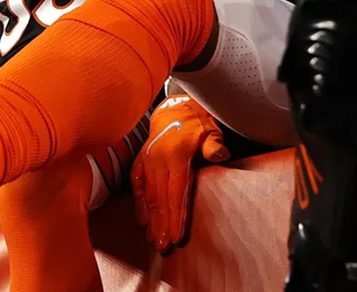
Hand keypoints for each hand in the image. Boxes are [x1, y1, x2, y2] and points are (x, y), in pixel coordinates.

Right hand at [130, 95, 229, 252]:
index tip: (175, 237)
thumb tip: (220, 154)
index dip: (175, 217)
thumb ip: (214, 144)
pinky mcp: (140, 160)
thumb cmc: (197, 124)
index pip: (175, 193)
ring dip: (151, 219)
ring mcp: (147, 160)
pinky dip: (138, 203)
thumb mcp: (210, 131)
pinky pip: (136, 185)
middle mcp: (157, 160)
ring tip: (153, 240)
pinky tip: (142, 220)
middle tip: (163, 246)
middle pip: (160, 199)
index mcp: (175, 156)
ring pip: (148, 195)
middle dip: (162, 225)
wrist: (175, 110)